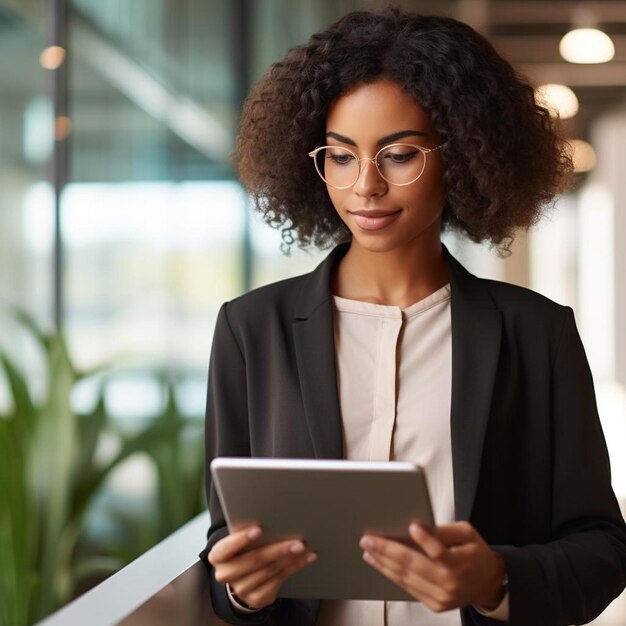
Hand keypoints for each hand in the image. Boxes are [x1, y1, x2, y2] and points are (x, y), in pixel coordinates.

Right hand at [208, 526, 316, 609]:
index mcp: (218, 556)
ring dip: (291, 558)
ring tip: (305, 547)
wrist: (241, 577)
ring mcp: (241, 589)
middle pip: (254, 560)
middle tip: (297, 541)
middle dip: (278, 549)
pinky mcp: (256, 598)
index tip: (258, 529)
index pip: (227, 548)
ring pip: (270, 570)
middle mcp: (226, 574)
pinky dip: (295, 567)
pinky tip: (306, 558)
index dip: (241, 539)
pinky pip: (279, 580)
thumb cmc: (242, 549)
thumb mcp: (238, 540)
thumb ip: (246, 532)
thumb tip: (272, 517)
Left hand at [360, 521, 504, 612]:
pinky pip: (408, 587)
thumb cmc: (474, 553)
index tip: (411, 526)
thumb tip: (420, 526)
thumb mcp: (467, 534)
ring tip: (368, 550)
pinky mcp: (434, 604)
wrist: (487, 583)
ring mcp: (441, 596)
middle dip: (387, 550)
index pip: (439, 551)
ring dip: (383, 563)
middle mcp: (449, 583)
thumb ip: (444, 530)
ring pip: (405, 578)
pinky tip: (380, 563)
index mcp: (459, 563)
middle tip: (368, 539)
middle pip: (413, 564)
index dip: (424, 539)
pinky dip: (391, 574)